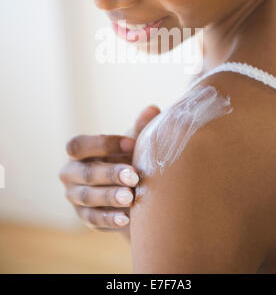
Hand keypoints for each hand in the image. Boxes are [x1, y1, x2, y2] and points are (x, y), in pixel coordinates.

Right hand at [59, 105, 160, 231]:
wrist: (128, 188)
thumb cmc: (126, 158)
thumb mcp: (131, 144)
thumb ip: (140, 127)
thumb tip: (152, 109)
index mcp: (78, 152)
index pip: (77, 146)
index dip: (102, 144)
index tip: (132, 144)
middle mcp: (71, 174)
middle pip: (84, 173)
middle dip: (109, 174)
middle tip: (134, 176)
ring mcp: (75, 197)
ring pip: (88, 197)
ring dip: (109, 197)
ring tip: (130, 197)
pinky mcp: (85, 217)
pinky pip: (93, 219)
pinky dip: (109, 219)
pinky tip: (126, 218)